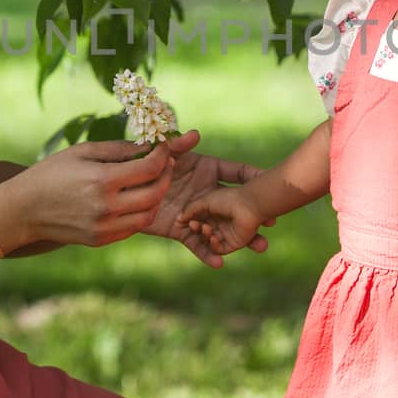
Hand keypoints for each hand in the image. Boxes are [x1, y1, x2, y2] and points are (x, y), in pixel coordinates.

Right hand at [0, 140, 174, 249]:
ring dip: (158, 197)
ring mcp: (104, 227)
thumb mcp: (82, 151)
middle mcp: (107, 207)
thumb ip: (118, 149)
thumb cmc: (51, 173)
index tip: (164, 147)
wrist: (23, 210)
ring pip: (149, 215)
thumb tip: (148, 146)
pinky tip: (138, 198)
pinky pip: (133, 228)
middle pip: (156, 193)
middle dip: (167, 175)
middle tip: (166, 163)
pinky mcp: (101, 240)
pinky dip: (143, 212)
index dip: (163, 156)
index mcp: (102, 180)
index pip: (150, 169)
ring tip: (154, 181)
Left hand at [144, 130, 268, 266]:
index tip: (272, 187)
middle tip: (273, 225)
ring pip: (222, 227)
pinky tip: (218, 263)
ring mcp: (197, 212)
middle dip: (257, 217)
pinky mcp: (181, 230)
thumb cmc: (146, 161)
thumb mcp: (162, 152)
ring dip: (242, 239)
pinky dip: (207, 254)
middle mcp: (207, 192)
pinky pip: (197, 244)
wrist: (123, 188)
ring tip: (259, 247)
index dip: (255, 180)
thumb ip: (177, 144)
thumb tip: (195, 134)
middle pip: (237, 205)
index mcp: (208, 169)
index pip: (238, 173)